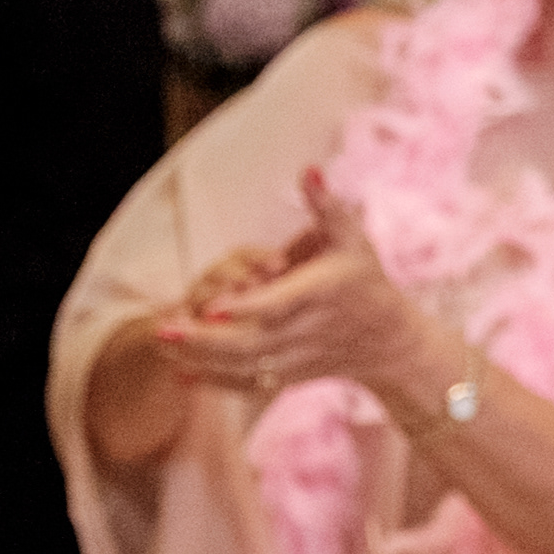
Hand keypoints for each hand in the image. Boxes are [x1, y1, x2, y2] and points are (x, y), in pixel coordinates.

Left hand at [153, 170, 448, 405]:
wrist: (391, 341)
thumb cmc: (366, 279)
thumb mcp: (353, 238)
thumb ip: (327, 205)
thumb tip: (309, 169)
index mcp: (319, 293)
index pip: (280, 304)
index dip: (246, 308)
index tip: (209, 306)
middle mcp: (306, 330)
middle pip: (252, 342)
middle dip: (205, 340)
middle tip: (162, 328)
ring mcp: (297, 357)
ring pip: (246, 367)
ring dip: (201, 360)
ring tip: (162, 343)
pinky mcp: (291, 376)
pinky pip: (250, 384)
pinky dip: (215, 382)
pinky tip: (180, 374)